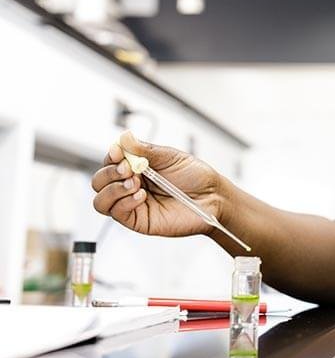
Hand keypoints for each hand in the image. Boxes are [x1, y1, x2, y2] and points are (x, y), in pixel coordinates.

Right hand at [91, 130, 224, 237]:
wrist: (213, 197)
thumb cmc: (196, 176)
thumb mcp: (171, 157)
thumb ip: (146, 150)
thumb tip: (124, 137)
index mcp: (137, 166)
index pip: (110, 161)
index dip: (110, 156)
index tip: (119, 153)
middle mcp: (131, 184)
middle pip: (99, 181)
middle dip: (109, 172)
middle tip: (128, 169)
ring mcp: (132, 203)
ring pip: (101, 200)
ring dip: (112, 189)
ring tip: (135, 183)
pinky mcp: (138, 220)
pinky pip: (117, 213)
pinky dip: (124, 202)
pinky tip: (141, 196)